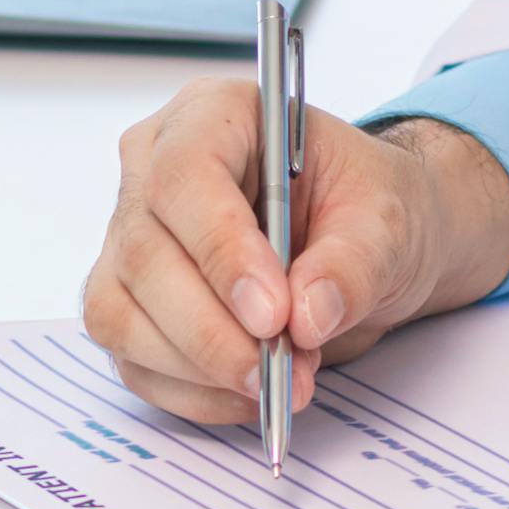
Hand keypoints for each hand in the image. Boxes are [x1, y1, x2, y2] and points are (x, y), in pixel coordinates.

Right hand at [81, 77, 508, 424]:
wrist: (363, 244)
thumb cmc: (367, 207)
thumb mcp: (387, 220)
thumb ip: (354, 263)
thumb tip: (308, 316)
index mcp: (212, 116)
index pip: (183, 174)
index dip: (221, 249)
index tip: (272, 314)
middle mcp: (151, 169)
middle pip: (144, 253)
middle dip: (213, 330)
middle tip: (280, 370)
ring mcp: (128, 238)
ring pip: (121, 314)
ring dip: (201, 366)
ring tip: (280, 379)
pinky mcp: (127, 302)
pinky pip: (133, 361)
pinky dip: (192, 392)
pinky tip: (247, 392)